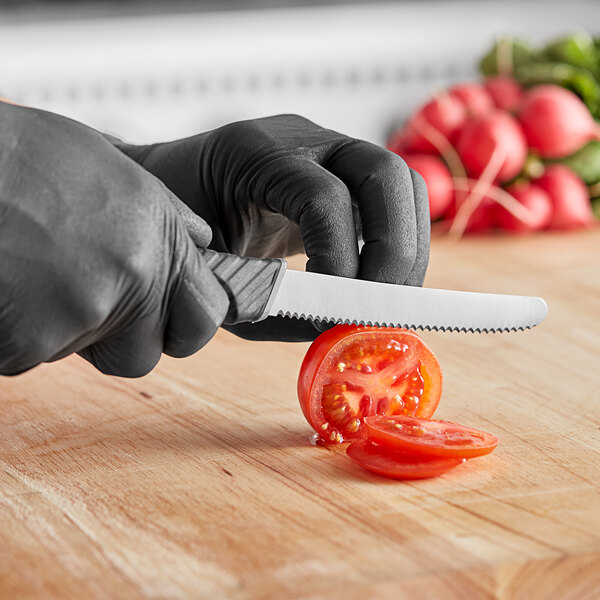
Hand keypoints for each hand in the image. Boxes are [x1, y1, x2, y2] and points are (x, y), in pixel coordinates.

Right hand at [0, 103, 227, 376]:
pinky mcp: (24, 342)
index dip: (184, 321)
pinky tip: (2, 283)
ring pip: (76, 354)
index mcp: (157, 239)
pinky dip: (13, 332)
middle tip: (81, 298)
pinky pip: (25, 357)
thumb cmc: (18, 155)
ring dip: (56, 328)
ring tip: (27, 269)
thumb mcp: (114, 169)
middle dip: (117, 339)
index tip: (164, 316)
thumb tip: (198, 241)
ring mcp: (78, 315)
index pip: (205, 315)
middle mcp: (130, 281)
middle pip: (142, 354)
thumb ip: (166, 218)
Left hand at [115, 114, 429, 340]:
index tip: (333, 309)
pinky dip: (398, 242)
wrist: (174, 192)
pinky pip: (392, 200)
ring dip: (407, 247)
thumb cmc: (184, 232)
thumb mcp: (214, 276)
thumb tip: (337, 331)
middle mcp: (303, 140)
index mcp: (255, 153)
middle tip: (381, 308)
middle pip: (385, 174)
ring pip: (402, 184)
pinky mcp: (344, 175)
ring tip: (383, 300)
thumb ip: (271, 306)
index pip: (324, 197)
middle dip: (395, 250)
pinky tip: (376, 280)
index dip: (341, 259)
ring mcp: (329, 151)